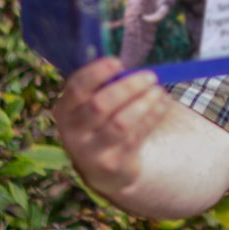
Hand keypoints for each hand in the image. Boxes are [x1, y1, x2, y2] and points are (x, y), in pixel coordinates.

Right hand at [53, 57, 174, 197]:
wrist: (105, 168)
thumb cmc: (102, 123)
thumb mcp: (93, 105)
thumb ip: (105, 87)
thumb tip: (132, 67)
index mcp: (65, 110)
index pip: (76, 88)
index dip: (97, 73)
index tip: (118, 62)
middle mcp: (72, 132)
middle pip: (100, 105)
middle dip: (128, 87)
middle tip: (150, 76)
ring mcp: (91, 151)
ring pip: (121, 123)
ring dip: (144, 103)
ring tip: (158, 90)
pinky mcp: (112, 164)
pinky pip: (136, 136)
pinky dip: (153, 116)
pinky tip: (163, 104)